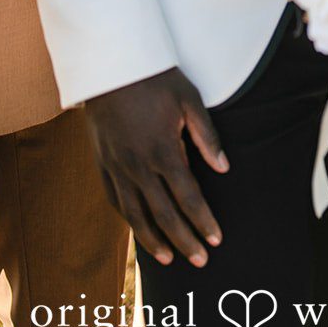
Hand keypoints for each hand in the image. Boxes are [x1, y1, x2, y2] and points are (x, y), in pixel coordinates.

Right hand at [85, 67, 228, 266]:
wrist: (110, 65)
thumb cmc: (155, 78)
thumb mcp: (188, 99)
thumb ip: (206, 136)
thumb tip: (224, 168)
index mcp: (163, 152)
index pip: (188, 198)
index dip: (203, 221)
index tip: (216, 239)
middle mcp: (138, 166)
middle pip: (164, 214)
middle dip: (184, 240)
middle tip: (201, 261)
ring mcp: (117, 167)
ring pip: (136, 214)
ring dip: (154, 240)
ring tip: (170, 259)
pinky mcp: (103, 163)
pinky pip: (115, 199)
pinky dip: (129, 219)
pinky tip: (139, 229)